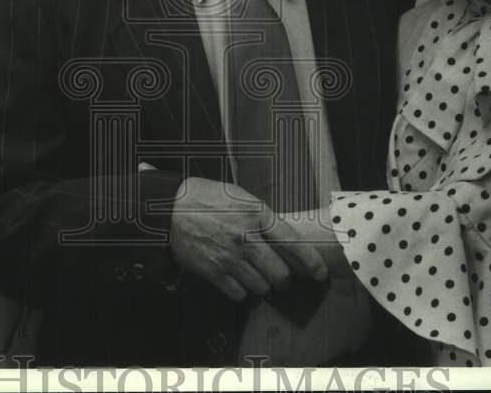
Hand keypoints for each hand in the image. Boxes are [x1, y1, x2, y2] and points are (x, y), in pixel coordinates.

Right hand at [170, 177, 327, 301]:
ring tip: (257, 276)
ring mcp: (229, 257)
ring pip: (261, 287)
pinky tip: (237, 280)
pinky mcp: (213, 272)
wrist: (170, 208)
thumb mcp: (240, 196)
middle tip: (282, 278)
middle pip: (280, 274)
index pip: (293, 242)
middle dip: (285, 280)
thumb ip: (262, 216)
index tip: (321, 273)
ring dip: (263, 285)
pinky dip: (242, 291)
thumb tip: (282, 234)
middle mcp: (246, 238)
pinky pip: (239, 294)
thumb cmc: (207, 197)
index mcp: (257, 214)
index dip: (311, 262)